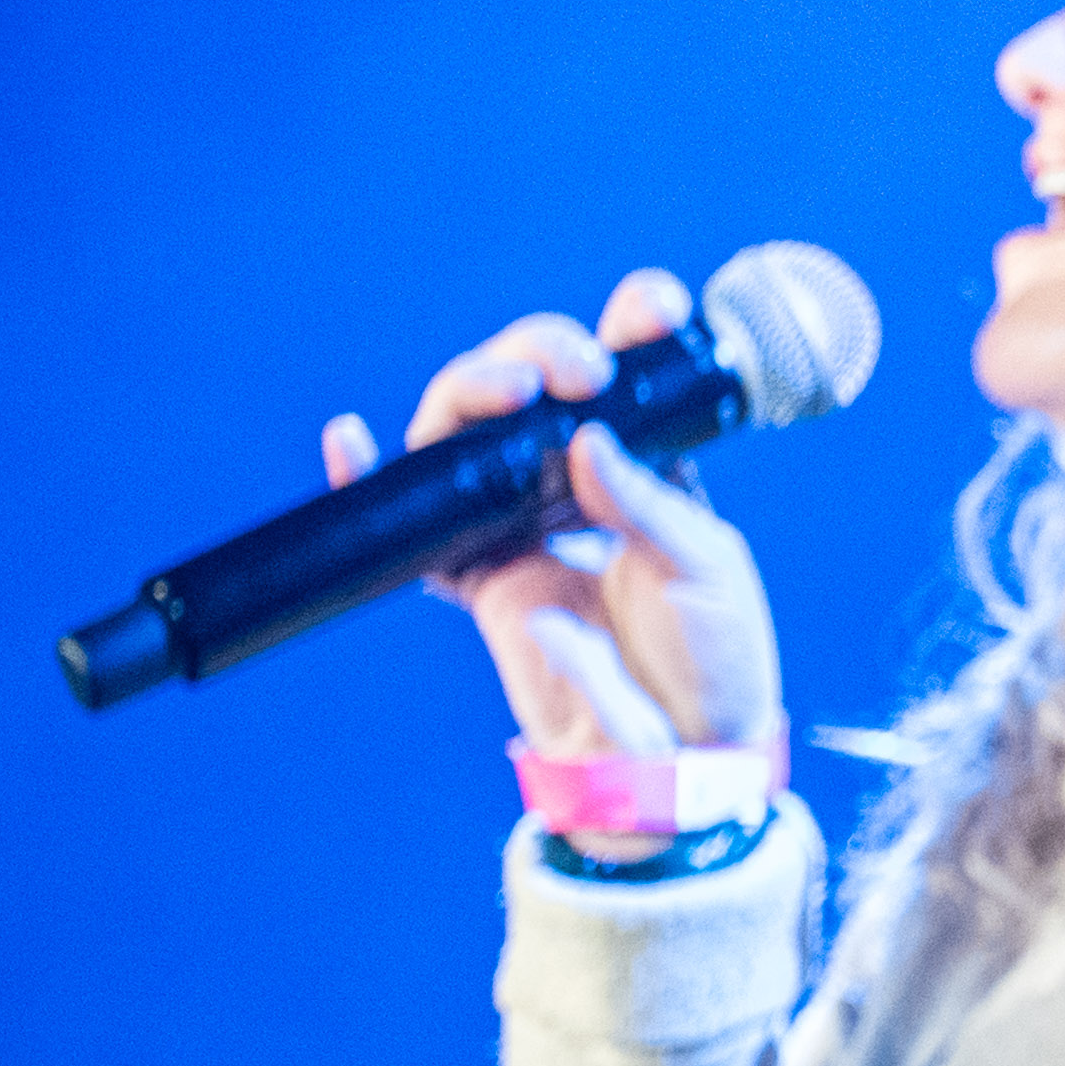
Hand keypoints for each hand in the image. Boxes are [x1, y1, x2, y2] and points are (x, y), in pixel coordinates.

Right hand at [325, 269, 785, 815]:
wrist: (683, 758)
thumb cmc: (715, 662)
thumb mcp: (705, 568)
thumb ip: (646, 504)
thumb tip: (586, 440)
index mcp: (649, 469)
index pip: (627, 379)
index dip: (630, 326)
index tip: (648, 307)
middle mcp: (577, 487)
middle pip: (529, 390)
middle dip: (541, 351)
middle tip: (576, 371)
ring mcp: (520, 528)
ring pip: (467, 438)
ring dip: (473, 392)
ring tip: (509, 389)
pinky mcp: (478, 580)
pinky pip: (413, 529)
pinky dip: (371, 481)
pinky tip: (350, 441)